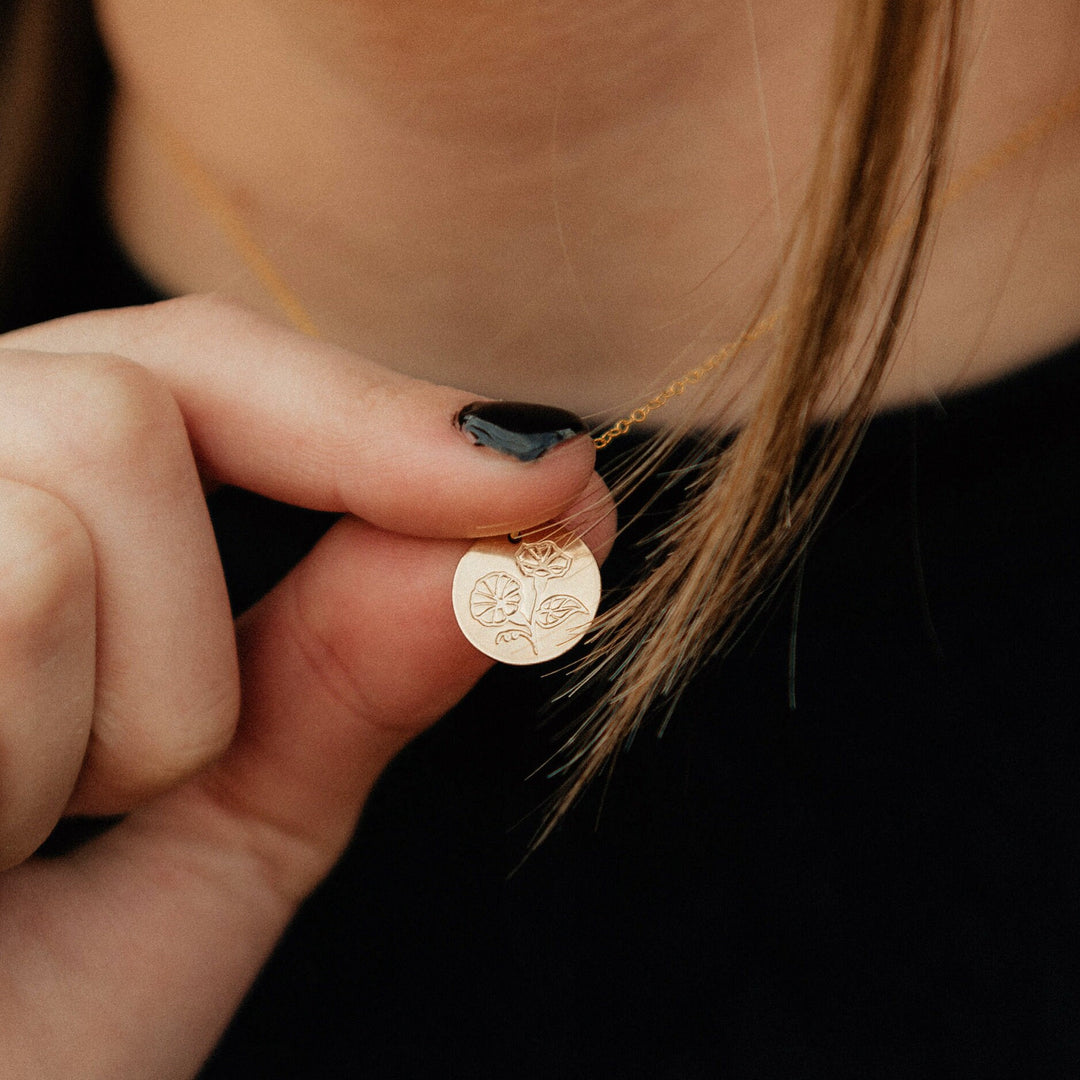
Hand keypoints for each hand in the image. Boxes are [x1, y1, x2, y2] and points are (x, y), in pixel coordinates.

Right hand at [0, 296, 612, 1077]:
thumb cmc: (26, 1033)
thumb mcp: (219, 831)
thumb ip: (358, 660)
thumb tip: (542, 500)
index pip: (189, 370)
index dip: (363, 414)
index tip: (547, 480)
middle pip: (127, 405)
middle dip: (185, 641)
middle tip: (113, 804)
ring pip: (71, 506)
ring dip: (105, 729)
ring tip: (7, 843)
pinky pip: (18, 590)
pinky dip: (19, 765)